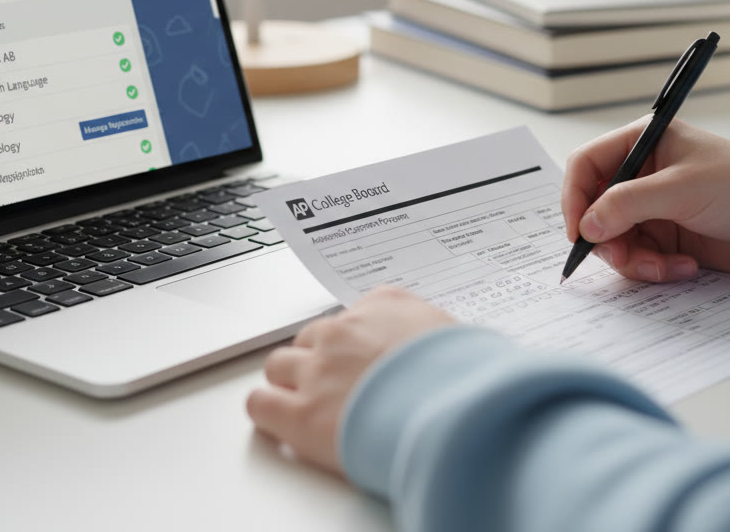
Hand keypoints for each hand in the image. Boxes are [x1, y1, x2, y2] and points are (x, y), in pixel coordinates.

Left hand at [246, 286, 454, 475]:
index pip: (353, 314)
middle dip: (319, 360)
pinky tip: (281, 423)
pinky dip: (268, 412)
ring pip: (279, 365)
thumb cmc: (469, 380)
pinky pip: (260, 404)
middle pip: (312, 337)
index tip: (363, 358)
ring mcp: (318, 371)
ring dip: (289, 382)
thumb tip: (445, 354)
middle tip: (336, 386)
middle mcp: (345, 331)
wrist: (457, 414)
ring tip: (307, 405)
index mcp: (385, 305)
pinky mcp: (300, 415)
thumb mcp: (464, 340)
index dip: (356, 342)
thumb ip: (439, 339)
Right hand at [562, 118, 729, 280]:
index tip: (578, 231)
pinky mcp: (664, 237)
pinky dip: (655, 268)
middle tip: (624, 259)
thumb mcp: (681, 189)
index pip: (585, 165)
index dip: (574, 197)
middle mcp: (640, 174)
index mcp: (641, 143)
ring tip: (665, 267)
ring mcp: (651, 208)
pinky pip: (639, 258)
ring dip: (634, 260)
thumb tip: (587, 226)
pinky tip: (685, 266)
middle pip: (594, 210)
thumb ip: (628, 204)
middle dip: (607, 240)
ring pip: (614, 240)